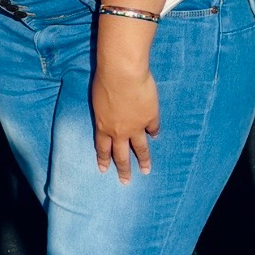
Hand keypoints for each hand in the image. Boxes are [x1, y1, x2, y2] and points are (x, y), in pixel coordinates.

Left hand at [92, 64, 159, 183]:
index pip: (102, 148)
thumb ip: (104, 110)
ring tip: (146, 170)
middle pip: (121, 155)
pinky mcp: (150, 117)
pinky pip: (153, 128)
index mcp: (103, 126)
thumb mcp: (98, 99)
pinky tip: (156, 136)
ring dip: (143, 160)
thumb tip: (111, 114)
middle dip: (123, 169)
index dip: (104, 160)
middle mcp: (119, 131)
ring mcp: (136, 126)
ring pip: (140, 148)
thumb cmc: (105, 80)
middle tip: (125, 181)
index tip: (104, 170)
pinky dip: (154, 132)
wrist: (123, 74)